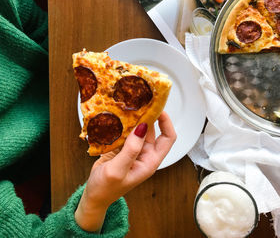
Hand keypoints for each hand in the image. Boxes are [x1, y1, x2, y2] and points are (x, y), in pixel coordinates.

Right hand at [75, 112, 175, 231]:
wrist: (93, 196)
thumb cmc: (106, 189)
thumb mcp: (118, 171)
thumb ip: (131, 150)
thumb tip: (142, 128)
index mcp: (150, 161)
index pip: (167, 138)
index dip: (166, 123)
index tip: (159, 109)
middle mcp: (144, 154)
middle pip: (153, 130)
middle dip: (149, 115)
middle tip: (141, 101)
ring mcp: (133, 150)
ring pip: (138, 129)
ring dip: (135, 118)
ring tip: (130, 104)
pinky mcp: (122, 147)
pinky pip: (126, 132)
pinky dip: (123, 124)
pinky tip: (118, 115)